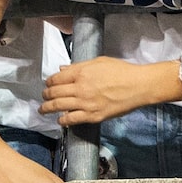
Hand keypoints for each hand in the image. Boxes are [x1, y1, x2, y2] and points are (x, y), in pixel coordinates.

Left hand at [42, 55, 174, 126]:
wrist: (138, 86)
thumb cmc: (122, 71)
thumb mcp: (99, 62)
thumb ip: (79, 66)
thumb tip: (62, 69)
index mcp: (81, 72)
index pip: (56, 78)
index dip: (49, 82)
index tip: (48, 84)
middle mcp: (80, 88)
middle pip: (54, 92)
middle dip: (46, 95)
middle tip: (44, 97)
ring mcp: (86, 103)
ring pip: (58, 106)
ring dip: (47, 108)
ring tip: (43, 110)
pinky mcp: (93, 116)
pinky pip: (71, 119)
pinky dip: (62, 120)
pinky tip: (60, 120)